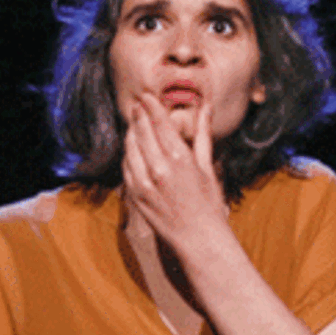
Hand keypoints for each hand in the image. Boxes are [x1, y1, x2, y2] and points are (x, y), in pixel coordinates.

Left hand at [120, 93, 229, 254]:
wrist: (198, 239)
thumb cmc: (209, 203)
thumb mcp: (207, 166)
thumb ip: (203, 134)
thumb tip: (207, 107)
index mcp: (179, 158)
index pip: (159, 123)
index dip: (151, 106)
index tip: (147, 95)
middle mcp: (158, 168)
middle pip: (141, 131)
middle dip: (138, 115)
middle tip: (137, 104)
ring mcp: (143, 183)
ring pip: (130, 148)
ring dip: (131, 133)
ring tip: (134, 123)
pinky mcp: (135, 196)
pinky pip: (126, 167)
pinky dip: (128, 154)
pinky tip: (132, 148)